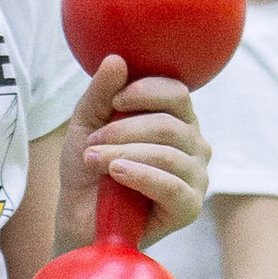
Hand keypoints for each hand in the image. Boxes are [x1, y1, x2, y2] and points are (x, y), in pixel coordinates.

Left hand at [58, 57, 208, 249]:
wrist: (81, 219)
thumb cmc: (89, 170)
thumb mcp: (87, 124)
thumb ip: (101, 93)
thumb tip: (117, 60)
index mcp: (177, 120)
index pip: (177, 92)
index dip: (145, 92)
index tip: (114, 102)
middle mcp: (194, 145)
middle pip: (170, 124)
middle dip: (124, 130)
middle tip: (92, 142)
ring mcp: (196, 176)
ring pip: (169, 154)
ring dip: (124, 153)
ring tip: (93, 160)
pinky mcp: (189, 207)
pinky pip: (172, 185)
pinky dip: (141, 175)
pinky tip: (117, 172)